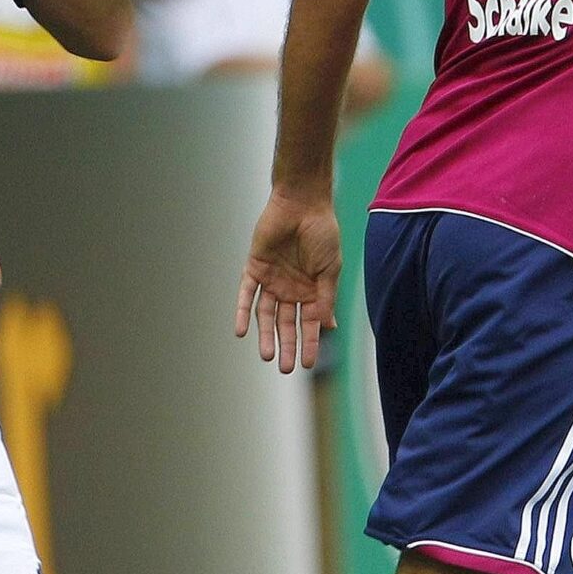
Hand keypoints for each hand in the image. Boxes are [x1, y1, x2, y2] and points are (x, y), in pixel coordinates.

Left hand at [236, 190, 341, 373]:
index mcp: (312, 290)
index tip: (309, 364)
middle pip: (286, 324)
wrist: (303, 204)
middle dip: (288, 345)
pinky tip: (242, 331)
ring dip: (265, 335)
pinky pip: (246, 294)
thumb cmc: (322, 233)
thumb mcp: (330, 269)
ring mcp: (272, 280)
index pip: (310, 323)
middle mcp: (291, 289)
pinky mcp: (255, 268)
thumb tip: (327, 326)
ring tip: (268, 356)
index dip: (310, 343)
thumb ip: (326, 297)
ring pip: (266, 315)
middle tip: (286, 369)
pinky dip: (243, 312)